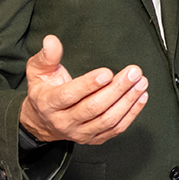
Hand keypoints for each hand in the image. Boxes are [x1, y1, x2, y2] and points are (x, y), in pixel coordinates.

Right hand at [19, 34, 148, 145]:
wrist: (43, 122)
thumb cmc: (43, 91)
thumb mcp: (38, 71)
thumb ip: (46, 56)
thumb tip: (51, 40)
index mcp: (48, 103)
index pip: (69, 95)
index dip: (89, 84)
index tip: (107, 73)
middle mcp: (64, 121)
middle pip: (93, 107)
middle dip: (116, 89)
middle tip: (133, 73)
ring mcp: (80, 133)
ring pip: (107, 120)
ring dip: (127, 101)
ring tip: (140, 83)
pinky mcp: (94, 139)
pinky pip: (116, 129)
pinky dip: (131, 113)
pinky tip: (140, 97)